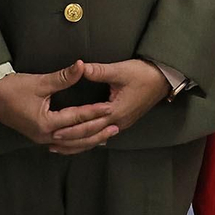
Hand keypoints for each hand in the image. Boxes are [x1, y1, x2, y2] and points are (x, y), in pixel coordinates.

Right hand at [0, 61, 114, 147]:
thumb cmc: (12, 88)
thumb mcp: (39, 82)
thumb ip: (63, 77)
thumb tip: (82, 66)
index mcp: (45, 124)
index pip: (76, 119)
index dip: (94, 112)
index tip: (110, 108)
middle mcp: (44, 135)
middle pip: (77, 137)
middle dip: (97, 132)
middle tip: (115, 127)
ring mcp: (40, 137)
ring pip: (70, 143)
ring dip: (88, 140)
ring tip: (106, 136)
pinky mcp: (38, 135)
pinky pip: (62, 142)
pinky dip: (75, 141)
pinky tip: (84, 140)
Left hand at [48, 59, 170, 154]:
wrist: (163, 79)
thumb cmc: (143, 74)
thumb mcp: (120, 70)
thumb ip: (99, 71)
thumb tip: (80, 67)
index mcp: (116, 111)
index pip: (88, 124)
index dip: (70, 128)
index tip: (54, 130)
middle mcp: (118, 122)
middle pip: (90, 135)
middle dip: (70, 140)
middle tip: (51, 141)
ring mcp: (121, 124)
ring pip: (96, 139)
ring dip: (79, 143)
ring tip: (61, 147)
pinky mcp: (123, 121)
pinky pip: (103, 135)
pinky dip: (90, 139)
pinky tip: (82, 141)